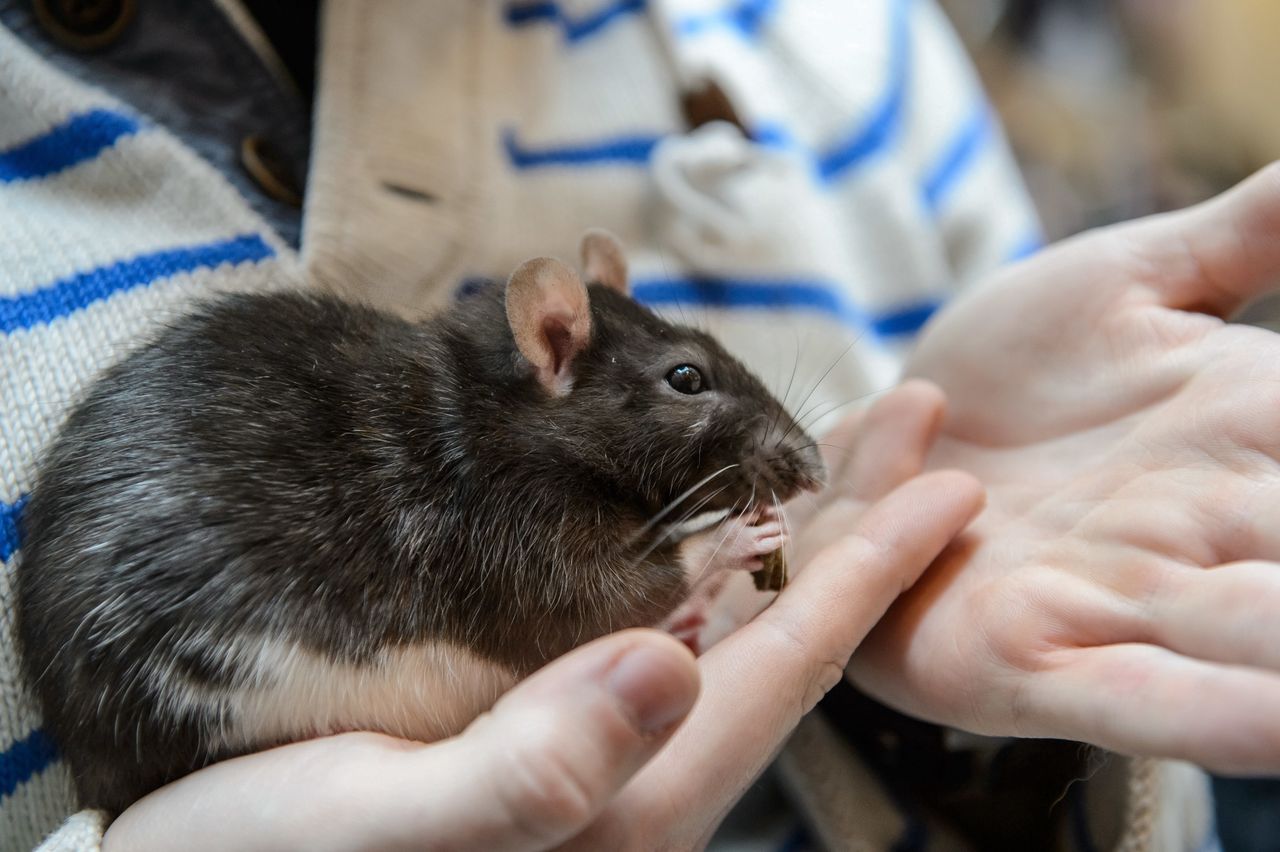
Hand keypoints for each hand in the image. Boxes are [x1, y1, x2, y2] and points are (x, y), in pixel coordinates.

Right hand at [104, 385, 982, 850]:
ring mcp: (591, 727)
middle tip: (916, 417)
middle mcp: (632, 758)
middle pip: (780, 628)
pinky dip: (691, 534)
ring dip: (787, 517)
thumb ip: (529, 775)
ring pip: (725, 609)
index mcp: (631, 794)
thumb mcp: (381, 825)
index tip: (949, 479)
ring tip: (838, 433)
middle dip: (857, 519)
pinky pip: (647, 602)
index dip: (872, 570)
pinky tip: (699, 493)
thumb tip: (667, 668)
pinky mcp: (541, 698)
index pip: (784, 667)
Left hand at [845, 164, 1279, 773]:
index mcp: (1252, 439)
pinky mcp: (1023, 656)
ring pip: (1261, 644)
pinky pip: (1135, 696)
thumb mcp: (1127, 283)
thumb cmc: (1007, 371)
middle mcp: (1207, 536)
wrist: (881, 437)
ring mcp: (1119, 605)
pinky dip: (1215, 715)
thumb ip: (1249, 236)